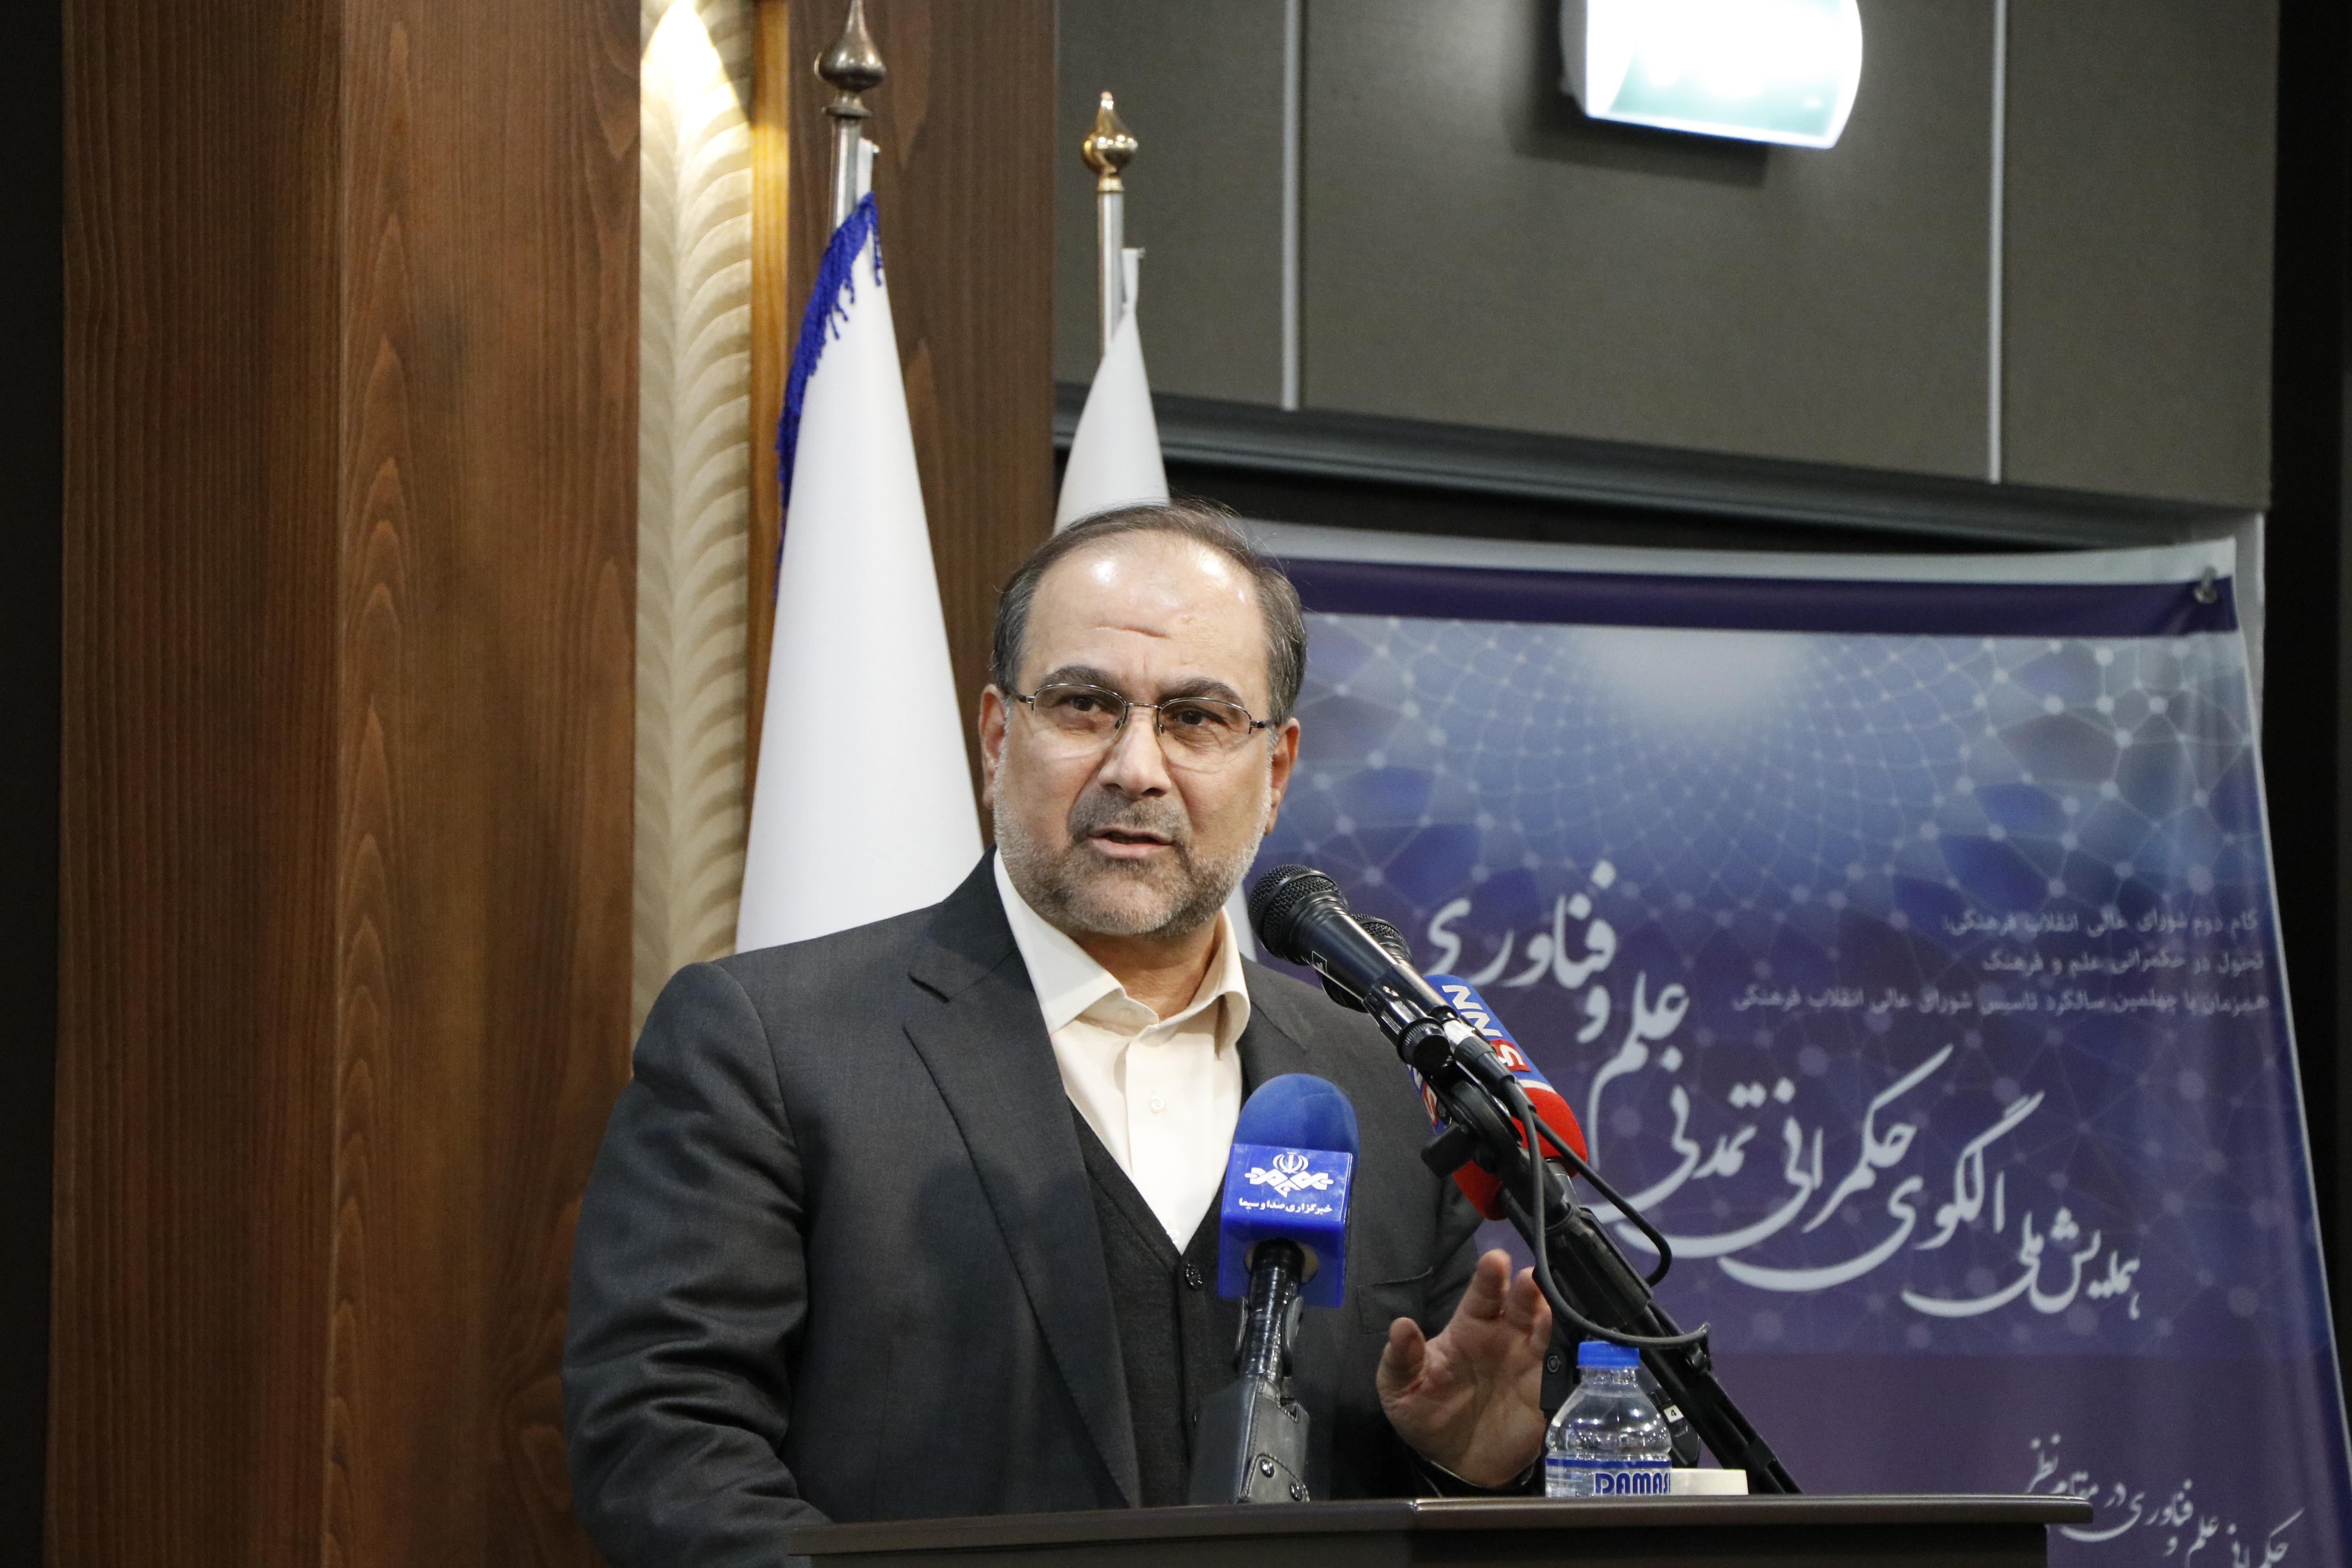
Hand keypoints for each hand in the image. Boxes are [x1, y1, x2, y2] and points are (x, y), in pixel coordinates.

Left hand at [1375, 1249, 1551, 1486]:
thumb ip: (1401, 1359)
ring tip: (1551, 1308)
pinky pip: (1563, 1371)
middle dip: (1527, 1289)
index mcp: (1470, 1327)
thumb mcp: (1400, 1387)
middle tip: (1530, 1277)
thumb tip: (1401, 1326)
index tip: (1495, 1260)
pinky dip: (1569, 1358)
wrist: (1455, 1462)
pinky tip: (1571, 1348)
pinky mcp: (1547, 1393)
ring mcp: (1529, 1362)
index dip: (1489, 1278)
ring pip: (1547, 1331)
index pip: (1482, 1295)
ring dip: (1551, 1318)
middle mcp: (1505, 1336)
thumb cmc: (1426, 1412)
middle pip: (1521, 1305)